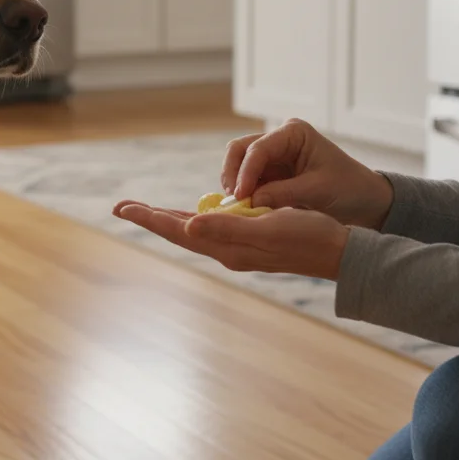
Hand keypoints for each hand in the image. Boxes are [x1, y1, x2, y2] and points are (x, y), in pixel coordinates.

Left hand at [111, 200, 349, 279]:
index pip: (178, 230)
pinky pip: (211, 229)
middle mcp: (226, 250)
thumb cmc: (306, 236)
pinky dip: (193, 219)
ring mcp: (237, 248)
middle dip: (150, 217)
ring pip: (192, 231)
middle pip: (179, 231)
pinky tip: (190, 215)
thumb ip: (227, 227)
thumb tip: (189, 225)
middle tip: (121, 207)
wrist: (337, 252)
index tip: (122, 208)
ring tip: (145, 210)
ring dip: (167, 219)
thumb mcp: (267, 227)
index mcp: (227, 247)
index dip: (149, 217)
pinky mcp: (248, 241)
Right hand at [220, 118, 395, 230]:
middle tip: (232, 200)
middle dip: (233, 174)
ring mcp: (274, 157)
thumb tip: (249, 200)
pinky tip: (243, 208)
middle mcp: (279, 140)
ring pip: (239, 165)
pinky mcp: (271, 175)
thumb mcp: (317, 191)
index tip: (240, 195)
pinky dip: (243, 193)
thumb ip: (281, 194)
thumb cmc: (349, 189)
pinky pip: (248, 181)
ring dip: (235, 184)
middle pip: (240, 150)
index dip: (245, 172)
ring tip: (237, 207)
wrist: (366, 203)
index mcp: (294, 133)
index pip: (258, 149)